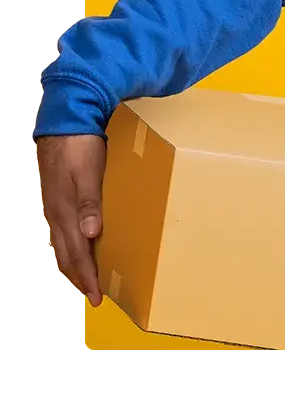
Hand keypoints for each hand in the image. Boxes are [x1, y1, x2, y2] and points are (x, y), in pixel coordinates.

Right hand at [37, 134, 106, 306]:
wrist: (64, 120)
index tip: (96, 296)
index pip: (76, 253)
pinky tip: (72, 245)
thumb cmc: (79, 145)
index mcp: (65, 211)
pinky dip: (67, 245)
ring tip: (82, 279)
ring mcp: (55, 205)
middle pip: (67, 253)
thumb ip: (89, 203)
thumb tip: (91, 235)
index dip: (86, 275)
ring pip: (62, 243)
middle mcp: (57, 212)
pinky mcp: (58, 196)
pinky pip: (61, 230)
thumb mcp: (88, 172)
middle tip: (93, 296)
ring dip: (73, 263)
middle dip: (80, 276)